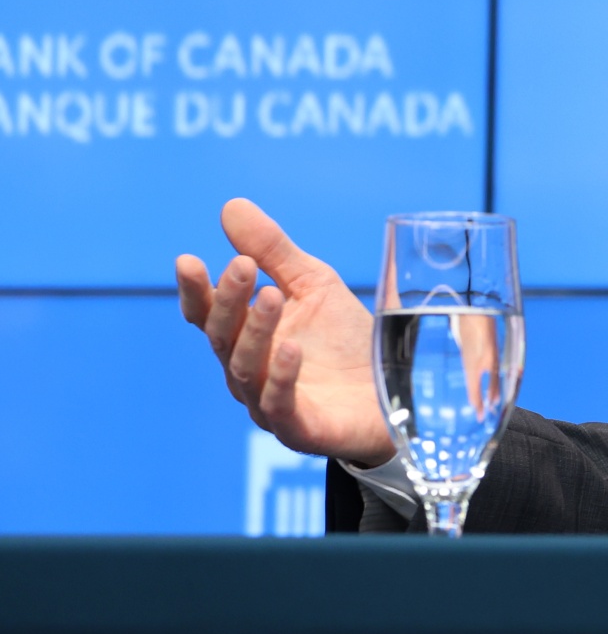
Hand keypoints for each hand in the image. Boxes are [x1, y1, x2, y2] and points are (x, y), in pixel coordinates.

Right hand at [175, 198, 395, 467]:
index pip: (208, 314)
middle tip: (242, 266)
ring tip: (271, 296)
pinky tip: (293, 349)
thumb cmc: (345, 337)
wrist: (395, 389)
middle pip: (224, 337)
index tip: (187, 259)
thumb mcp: (314, 283)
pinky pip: (280, 405)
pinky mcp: (300, 428)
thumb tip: (230, 206)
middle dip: (230, 301)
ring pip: (247, 369)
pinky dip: (283, 377)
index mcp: (246, 335)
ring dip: (256, 332)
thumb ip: (273, 251)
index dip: (195, 290)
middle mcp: (249, 370)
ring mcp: (269, 402)